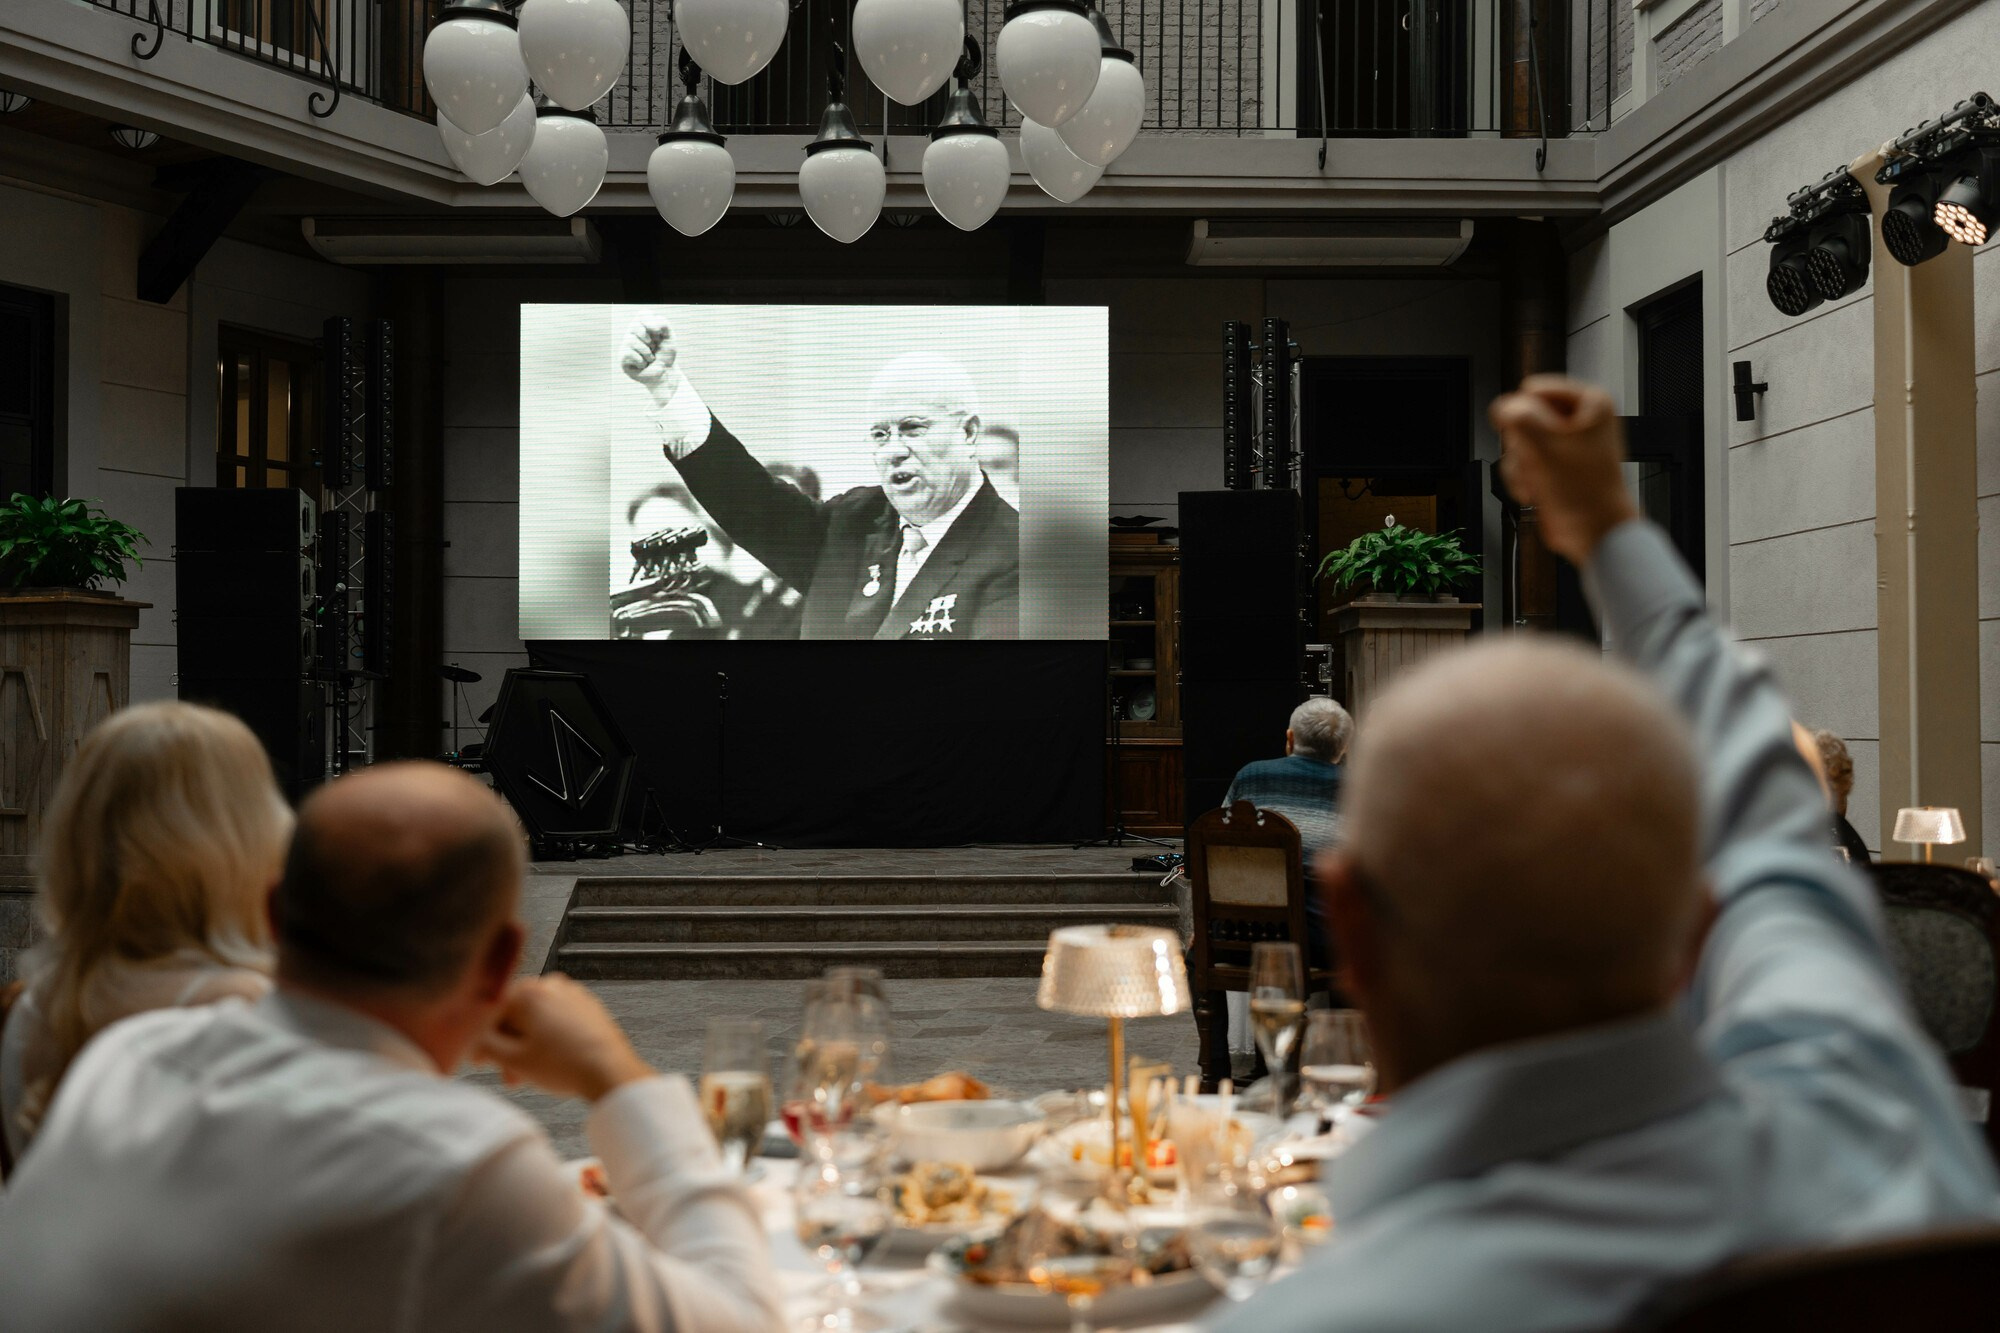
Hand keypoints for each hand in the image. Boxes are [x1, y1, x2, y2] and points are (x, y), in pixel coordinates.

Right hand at [472, 974, 655, 1102]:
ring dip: (525, 1047)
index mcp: (529, 991)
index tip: (478, 1060)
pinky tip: (546, 1063)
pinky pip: (557, 1021)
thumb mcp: (513, 1059)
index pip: (492, 1012)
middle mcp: (552, 985)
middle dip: (507, 1047)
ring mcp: (573, 994)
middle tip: (504, 1073)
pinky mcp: (589, 1008)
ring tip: (525, 1075)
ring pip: (536, 1020)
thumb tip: (476, 1039)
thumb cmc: (566, 1065)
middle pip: (515, 1015)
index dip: (480, 1040)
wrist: (611, 1072)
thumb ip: (485, 1044)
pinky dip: (546, 1040)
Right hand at [620, 319, 679, 403]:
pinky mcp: (622, 358)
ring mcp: (626, 345)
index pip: (642, 314)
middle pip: (635, 326)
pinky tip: (643, 364)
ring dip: (646, 352)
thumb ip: (663, 323)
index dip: (649, 321)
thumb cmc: (665, 354)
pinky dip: (641, 360)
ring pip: (631, 340)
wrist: (665, 374)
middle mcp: (632, 333)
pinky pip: (628, 353)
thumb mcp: (669, 336)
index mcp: (643, 325)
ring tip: (650, 358)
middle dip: (649, 339)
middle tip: (654, 347)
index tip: (659, 332)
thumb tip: (649, 326)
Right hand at [1489, 375, 1639, 564]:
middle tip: (1538, 463)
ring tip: (1538, 482)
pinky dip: (1522, 478)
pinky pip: (1521, 462)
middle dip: (1522, 445)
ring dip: (1520, 466)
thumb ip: (1519, 418)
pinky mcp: (1553, 465)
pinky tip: (1535, 491)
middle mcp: (1578, 420)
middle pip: (1523, 417)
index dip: (1525, 415)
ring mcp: (1564, 444)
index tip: (1537, 439)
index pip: (1534, 389)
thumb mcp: (1546, 446)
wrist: (1595, 532)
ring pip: (1517, 441)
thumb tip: (1501, 407)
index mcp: (1589, 403)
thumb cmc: (1585, 493)